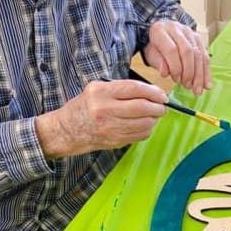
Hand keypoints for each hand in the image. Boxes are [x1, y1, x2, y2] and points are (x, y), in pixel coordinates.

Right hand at [35, 79, 166, 158]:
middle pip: (142, 107)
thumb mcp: (97, 89)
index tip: (161, 94)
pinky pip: (139, 136)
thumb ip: (121, 88)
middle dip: (158, 107)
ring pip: (144, 123)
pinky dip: (147, 130)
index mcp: (101, 93)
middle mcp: (105, 110)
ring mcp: (110, 127)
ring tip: (154, 115)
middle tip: (163, 106)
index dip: (153, 91)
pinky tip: (144, 125)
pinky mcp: (115, 141)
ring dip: (154, 119)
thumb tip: (150, 91)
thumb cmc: (85, 107)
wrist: (67, 130)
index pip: (135, 89)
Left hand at [142, 21, 211, 95]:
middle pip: (187, 51)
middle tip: (187, 86)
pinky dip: (206, 72)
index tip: (176, 80)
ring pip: (198, 54)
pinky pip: (205, 55)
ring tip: (197, 89)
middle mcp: (175, 28)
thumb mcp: (151, 55)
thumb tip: (165, 73)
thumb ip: (158, 63)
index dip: (175, 67)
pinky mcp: (197, 37)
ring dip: (199, 75)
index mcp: (160, 30)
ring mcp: (188, 32)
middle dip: (189, 72)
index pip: (171, 50)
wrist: (160, 37)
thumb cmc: (154, 48)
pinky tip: (206, 84)